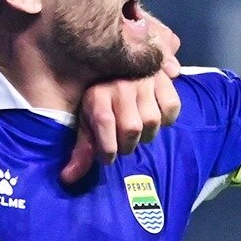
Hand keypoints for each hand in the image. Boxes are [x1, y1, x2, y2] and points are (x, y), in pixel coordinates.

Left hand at [62, 13, 183, 182]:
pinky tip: (155, 117)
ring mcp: (144, 81)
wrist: (113, 62)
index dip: (107, 149)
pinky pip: (172, 106)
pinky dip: (166, 118)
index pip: (105, 123)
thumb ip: (81, 150)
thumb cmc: (97, 99)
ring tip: (138, 132)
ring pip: (153, 121)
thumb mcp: (85, 122)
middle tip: (122, 144)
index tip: (108, 157)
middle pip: (132, 128)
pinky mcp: (163, 79)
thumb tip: (68, 178)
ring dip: (146, 135)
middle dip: (127, 145)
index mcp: (97, 95)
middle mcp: (121, 87)